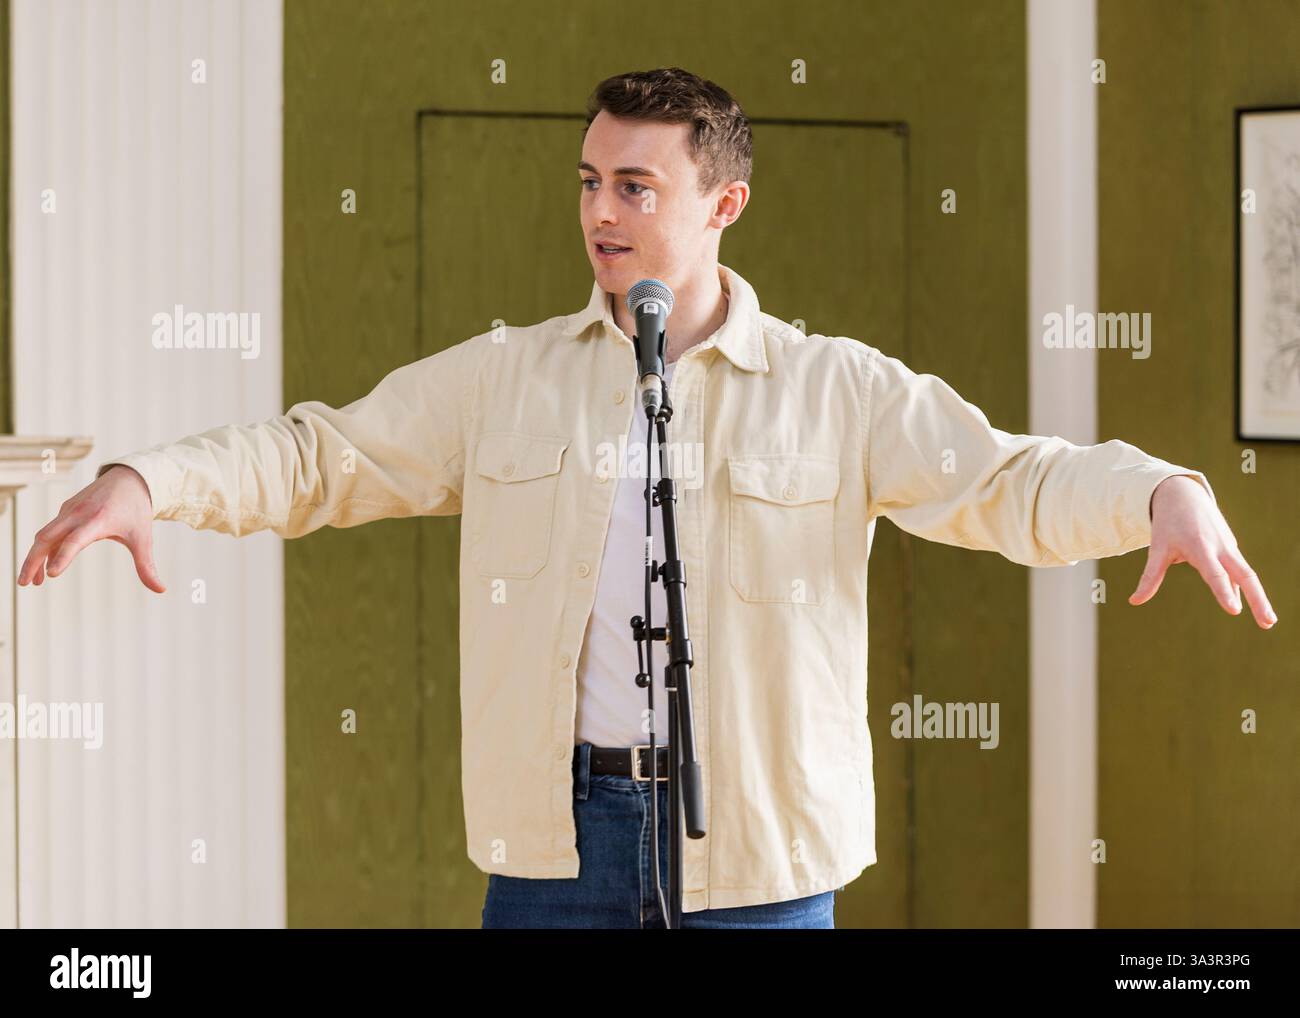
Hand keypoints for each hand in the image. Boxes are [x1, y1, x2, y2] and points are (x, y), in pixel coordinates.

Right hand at [17, 465, 165, 592]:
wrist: (129, 479)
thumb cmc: (136, 510)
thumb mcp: (143, 538)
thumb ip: (146, 565)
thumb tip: (162, 590)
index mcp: (99, 520)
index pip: (76, 540)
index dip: (63, 556)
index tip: (52, 574)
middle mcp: (79, 514)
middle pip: (47, 538)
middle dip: (33, 561)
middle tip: (25, 584)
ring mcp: (69, 510)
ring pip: (44, 535)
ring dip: (34, 557)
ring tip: (31, 582)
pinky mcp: (65, 510)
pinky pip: (49, 530)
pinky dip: (43, 548)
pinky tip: (44, 566)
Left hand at [1129, 474, 1274, 628]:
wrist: (1183, 494)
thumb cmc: (1168, 523)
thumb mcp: (1157, 548)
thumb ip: (1150, 577)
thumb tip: (1134, 601)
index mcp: (1200, 547)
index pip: (1215, 574)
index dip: (1224, 592)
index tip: (1234, 611)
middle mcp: (1220, 547)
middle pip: (1245, 575)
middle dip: (1258, 600)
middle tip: (1268, 623)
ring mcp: (1229, 547)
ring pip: (1247, 574)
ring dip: (1258, 597)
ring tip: (1268, 622)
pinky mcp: (1231, 547)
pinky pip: (1239, 570)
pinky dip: (1245, 587)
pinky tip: (1250, 604)